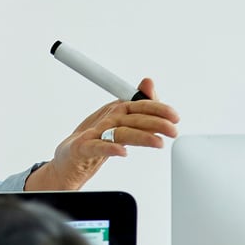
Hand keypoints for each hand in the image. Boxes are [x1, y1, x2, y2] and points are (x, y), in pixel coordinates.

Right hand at [28, 78, 179, 191]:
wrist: (68, 161)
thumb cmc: (95, 139)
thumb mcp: (120, 125)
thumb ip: (139, 108)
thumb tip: (150, 84)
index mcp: (117, 112)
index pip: (139, 106)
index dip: (158, 109)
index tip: (175, 116)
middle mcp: (107, 120)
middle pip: (133, 118)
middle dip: (155, 122)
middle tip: (173, 130)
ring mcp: (94, 134)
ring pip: (120, 132)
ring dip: (140, 136)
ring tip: (158, 142)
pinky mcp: (82, 148)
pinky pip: (97, 147)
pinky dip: (110, 148)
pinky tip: (123, 152)